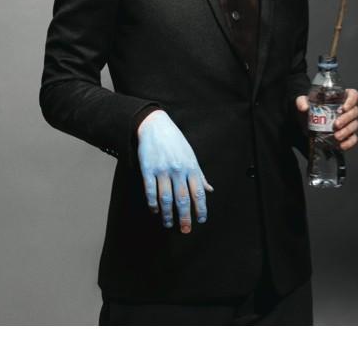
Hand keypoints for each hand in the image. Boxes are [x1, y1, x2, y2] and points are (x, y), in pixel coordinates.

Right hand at [137, 110, 213, 233]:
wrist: (155, 126)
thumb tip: (209, 190)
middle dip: (185, 217)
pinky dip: (153, 204)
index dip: (201, 208)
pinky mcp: (148, 170)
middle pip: (182, 198)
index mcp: (191, 166)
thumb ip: (199, 174)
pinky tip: (155, 210)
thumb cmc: (175, 142)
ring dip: (167, 214)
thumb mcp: (191, 156)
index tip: (201, 220)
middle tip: (185, 230)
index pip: (198, 192)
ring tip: (169, 223)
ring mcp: (162, 170)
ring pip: (166, 198)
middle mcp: (178, 169)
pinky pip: (150, 191)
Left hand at [295, 88, 357, 149]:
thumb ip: (302, 102)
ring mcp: (348, 122)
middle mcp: (346, 109)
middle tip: (336, 124)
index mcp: (339, 98)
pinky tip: (341, 145)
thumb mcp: (303, 101)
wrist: (306, 122)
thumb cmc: (309, 108)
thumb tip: (304, 108)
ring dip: (347, 131)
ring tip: (337, 136)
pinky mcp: (346, 134)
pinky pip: (353, 138)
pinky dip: (349, 142)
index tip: (344, 108)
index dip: (351, 100)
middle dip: (346, 119)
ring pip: (354, 125)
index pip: (352, 95)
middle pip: (354, 112)